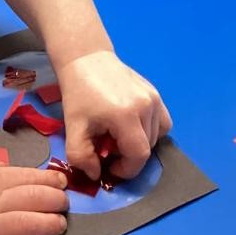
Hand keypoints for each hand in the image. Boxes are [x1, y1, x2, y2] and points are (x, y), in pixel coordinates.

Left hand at [54, 50, 171, 180]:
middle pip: (148, 148)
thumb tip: (97, 174)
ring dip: (138, 144)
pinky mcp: (156, 93)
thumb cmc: (79, 94)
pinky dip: (150, 131)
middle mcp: (147, 106)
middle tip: (108, 149)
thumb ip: (81, 157)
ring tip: (117, 135)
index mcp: (126, 115)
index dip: (126, 170)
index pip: (139, 155)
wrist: (87, 60)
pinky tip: (131, 126)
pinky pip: (162, 123)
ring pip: (156, 137)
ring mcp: (154, 98)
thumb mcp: (72, 128)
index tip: (110, 167)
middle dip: (128, 157)